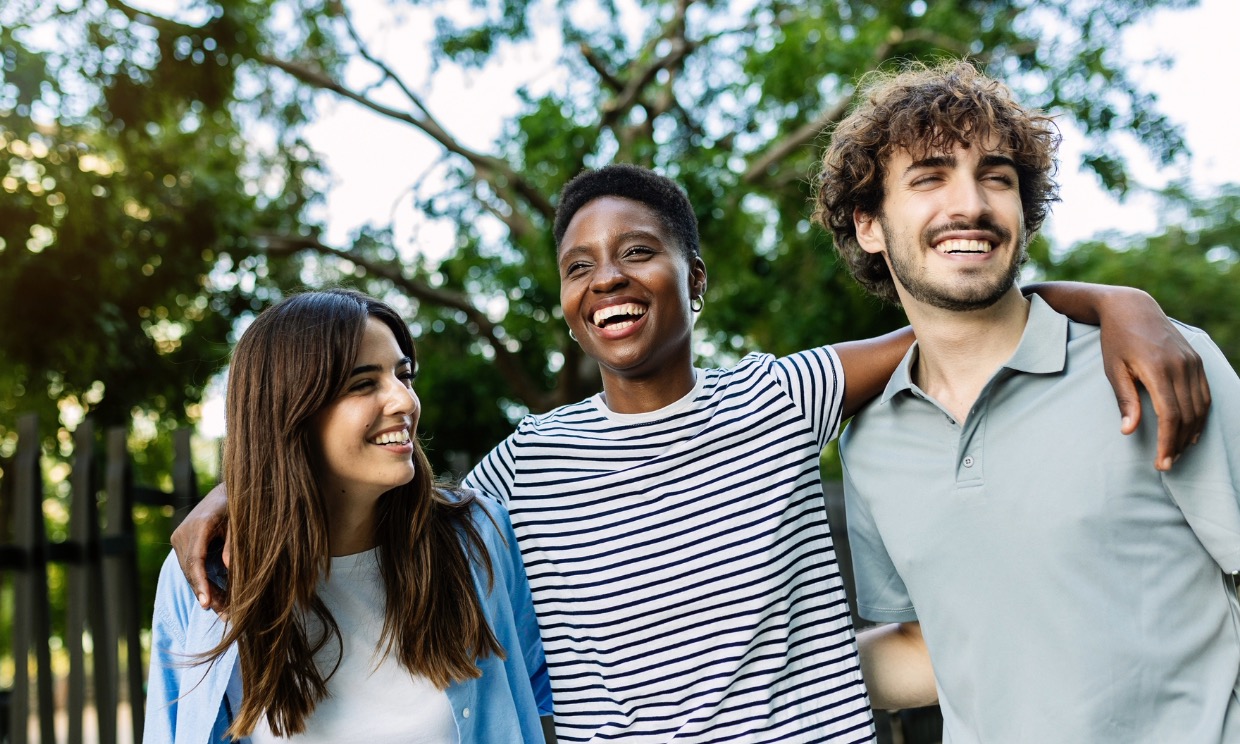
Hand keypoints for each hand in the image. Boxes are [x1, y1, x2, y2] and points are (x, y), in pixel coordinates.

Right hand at [171, 483, 229, 611]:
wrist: (225, 491)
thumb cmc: (238, 506)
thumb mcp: (240, 522)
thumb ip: (233, 543)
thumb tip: (227, 567)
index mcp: (200, 526)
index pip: (196, 561)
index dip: (201, 583)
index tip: (206, 603)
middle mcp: (184, 532)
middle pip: (191, 570)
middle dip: (206, 593)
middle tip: (224, 613)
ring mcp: (180, 537)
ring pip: (189, 571)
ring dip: (204, 590)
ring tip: (223, 610)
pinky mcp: (181, 542)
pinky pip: (190, 566)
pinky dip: (202, 581)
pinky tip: (215, 596)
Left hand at [1098, 290, 1210, 469]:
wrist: (1132, 307)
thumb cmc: (1116, 340)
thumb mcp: (1113, 369)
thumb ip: (1125, 400)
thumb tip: (1128, 431)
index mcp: (1158, 369)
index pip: (1170, 415)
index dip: (1167, 442)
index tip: (1160, 463)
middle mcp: (1181, 366)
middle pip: (1188, 415)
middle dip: (1178, 444)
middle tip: (1166, 464)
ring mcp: (1192, 362)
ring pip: (1200, 407)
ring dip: (1191, 433)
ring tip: (1176, 452)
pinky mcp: (1197, 360)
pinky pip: (1204, 394)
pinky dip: (1200, 415)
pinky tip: (1190, 431)